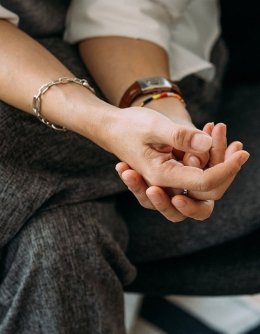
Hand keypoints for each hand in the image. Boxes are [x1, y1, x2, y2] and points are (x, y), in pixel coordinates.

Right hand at [115, 121, 247, 221]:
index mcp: (161, 176)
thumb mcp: (154, 126)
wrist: (113, 128)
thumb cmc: (129, 126)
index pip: (203, 183)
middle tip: (237, 147)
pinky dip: (208, 158)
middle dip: (224, 171)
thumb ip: (179, 136)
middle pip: (206, 193)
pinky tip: (210, 133)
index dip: (226, 170)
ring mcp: (169, 182)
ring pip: (202, 187)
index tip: (242, 153)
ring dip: (217, 164)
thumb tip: (207, 144)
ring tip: (220, 134)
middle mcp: (166, 185)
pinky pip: (195, 174)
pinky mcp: (172, 174)